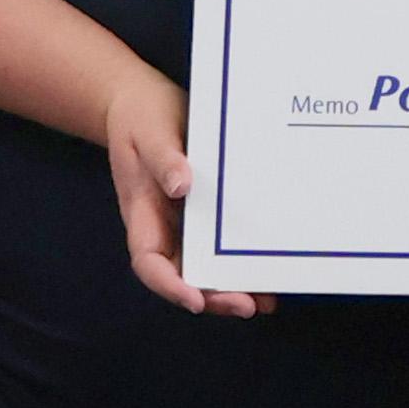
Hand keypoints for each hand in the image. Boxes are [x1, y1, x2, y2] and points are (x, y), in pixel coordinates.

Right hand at [104, 67, 262, 316]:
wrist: (141, 102)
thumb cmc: (141, 117)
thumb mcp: (149, 132)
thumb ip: (163, 158)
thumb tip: (181, 185)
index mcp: (142, 215)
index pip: (150, 263)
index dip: (170, 286)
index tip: (195, 299)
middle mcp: (162, 227)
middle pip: (182, 276)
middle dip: (213, 297)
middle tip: (248, 305)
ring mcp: (183, 223)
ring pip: (204, 267)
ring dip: (231, 287)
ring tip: (266, 300)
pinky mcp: (204, 212)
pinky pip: (220, 244)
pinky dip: (239, 260)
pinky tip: (267, 268)